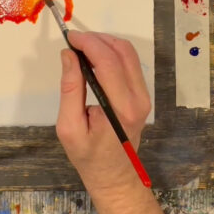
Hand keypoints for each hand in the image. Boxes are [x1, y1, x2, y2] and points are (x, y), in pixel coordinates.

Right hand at [56, 31, 150, 193]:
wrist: (114, 175)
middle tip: (74, 41)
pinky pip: (130, 64)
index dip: (89, 43)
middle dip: (97, 39)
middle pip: (122, 52)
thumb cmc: (88, 156)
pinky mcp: (142, 94)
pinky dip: (112, 53)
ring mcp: (144, 95)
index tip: (70, 38)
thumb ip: (70, 89)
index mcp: (121, 108)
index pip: (108, 62)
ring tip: (82, 47)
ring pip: (129, 54)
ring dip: (105, 43)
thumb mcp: (69, 127)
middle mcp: (139, 98)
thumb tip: (69, 56)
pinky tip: (94, 57)